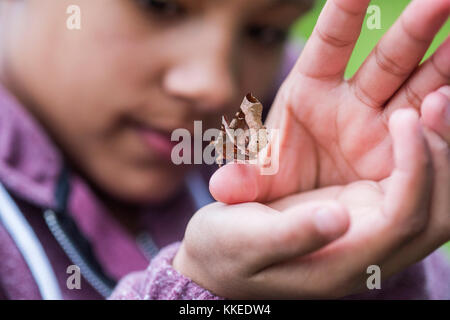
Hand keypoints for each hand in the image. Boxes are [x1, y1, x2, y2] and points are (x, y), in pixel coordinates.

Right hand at [173, 98, 449, 297]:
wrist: (223, 257)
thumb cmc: (227, 249)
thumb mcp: (244, 241)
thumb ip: (290, 235)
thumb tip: (337, 218)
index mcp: (340, 262)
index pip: (403, 219)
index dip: (416, 169)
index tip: (405, 118)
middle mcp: (366, 251)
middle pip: (436, 213)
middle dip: (445, 156)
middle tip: (439, 99)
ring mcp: (367, 232)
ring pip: (433, 200)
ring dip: (441, 150)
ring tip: (437, 98)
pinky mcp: (360, 211)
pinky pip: (410, 184)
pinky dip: (421, 152)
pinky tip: (415, 116)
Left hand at [210, 0, 449, 203]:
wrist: (298, 218)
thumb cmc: (276, 188)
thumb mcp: (260, 183)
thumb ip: (246, 182)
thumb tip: (223, 188)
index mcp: (310, 92)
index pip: (331, 42)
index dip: (345, 11)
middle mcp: (352, 104)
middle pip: (390, 57)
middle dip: (417, 26)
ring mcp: (381, 127)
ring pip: (424, 84)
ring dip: (447, 61)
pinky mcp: (401, 153)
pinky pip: (431, 128)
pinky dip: (447, 114)